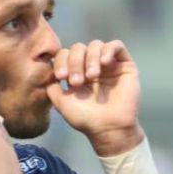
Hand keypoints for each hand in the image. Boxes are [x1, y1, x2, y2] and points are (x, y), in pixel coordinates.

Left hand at [48, 39, 142, 154]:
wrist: (109, 128)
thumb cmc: (86, 118)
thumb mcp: (62, 102)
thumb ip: (52, 87)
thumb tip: (47, 73)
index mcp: (76, 72)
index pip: (65, 55)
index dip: (61, 61)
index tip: (61, 77)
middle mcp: (91, 66)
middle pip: (79, 48)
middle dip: (75, 62)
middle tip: (77, 81)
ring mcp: (108, 65)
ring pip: (96, 45)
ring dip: (90, 58)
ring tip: (92, 76)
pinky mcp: (125, 65)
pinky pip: (117, 46)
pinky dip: (108, 50)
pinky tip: (104, 62)